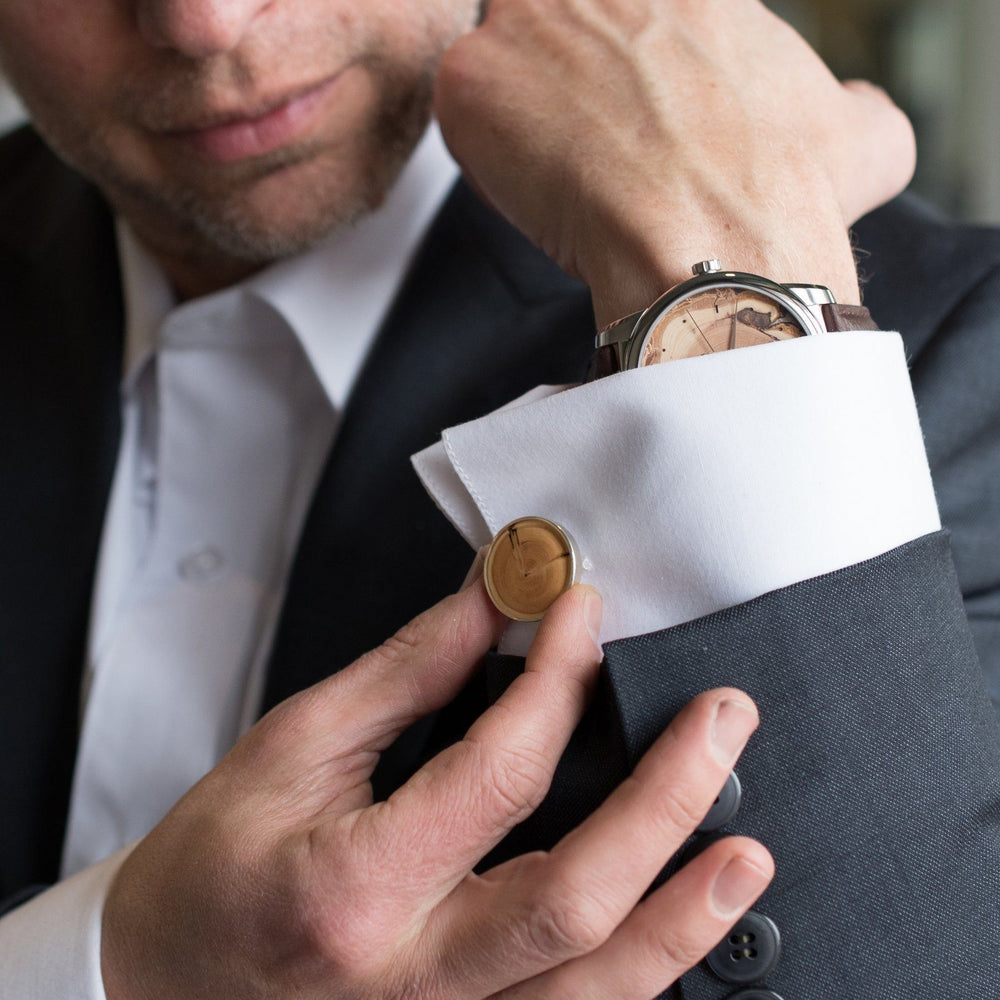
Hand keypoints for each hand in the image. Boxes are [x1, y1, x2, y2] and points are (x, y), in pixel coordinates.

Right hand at [101, 575, 770, 999]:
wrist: (165, 980)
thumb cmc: (214, 868)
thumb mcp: (295, 748)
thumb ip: (408, 675)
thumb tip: (491, 607)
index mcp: (353, 889)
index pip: (499, 774)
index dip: (557, 679)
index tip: (580, 617)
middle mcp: (409, 982)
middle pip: (576, 901)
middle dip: (667, 802)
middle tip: (720, 723)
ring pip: (598, 992)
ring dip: (682, 914)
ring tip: (744, 847)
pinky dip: (639, 973)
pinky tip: (677, 924)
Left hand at [435, 0, 915, 324]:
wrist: (720, 250)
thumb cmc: (781, 198)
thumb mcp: (860, 138)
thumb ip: (852, 109)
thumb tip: (856, 116)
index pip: (629, 15)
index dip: (624, 69)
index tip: (630, 112)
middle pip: (561, 23)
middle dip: (575, 81)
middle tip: (596, 146)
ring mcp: (533, 15)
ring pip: (508, 59)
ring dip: (530, 117)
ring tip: (570, 179)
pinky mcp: (475, 77)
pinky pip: (465, 112)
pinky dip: (491, 161)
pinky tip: (540, 197)